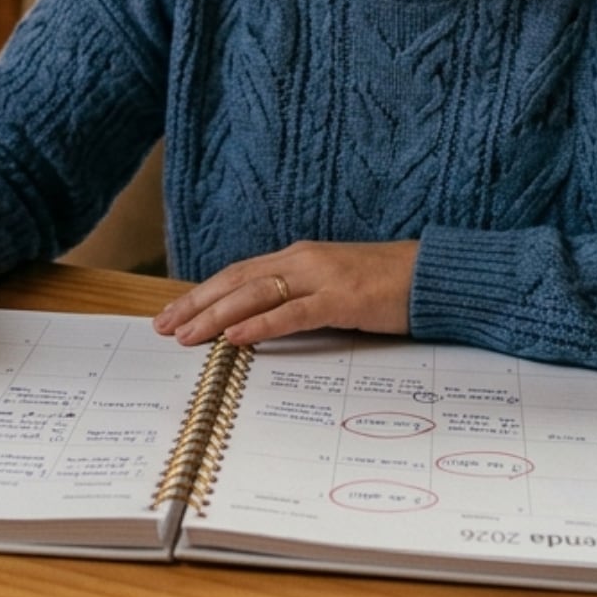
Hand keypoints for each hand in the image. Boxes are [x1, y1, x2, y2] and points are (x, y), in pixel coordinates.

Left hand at [152, 240, 418, 346]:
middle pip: (235, 281)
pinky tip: (236, 338)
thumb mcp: (333, 288)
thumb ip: (299, 298)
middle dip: (195, 304)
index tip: (171, 313)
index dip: (201, 293)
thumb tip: (261, 322)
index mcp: (298, 258)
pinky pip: (292, 313)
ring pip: (254, 295)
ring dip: (216, 316)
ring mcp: (321, 277)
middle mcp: (302, 260)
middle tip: (163, 327)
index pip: (237, 274)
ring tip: (187, 334)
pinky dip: (260, 325)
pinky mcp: (341, 299)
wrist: (432, 276)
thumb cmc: (385, 286)